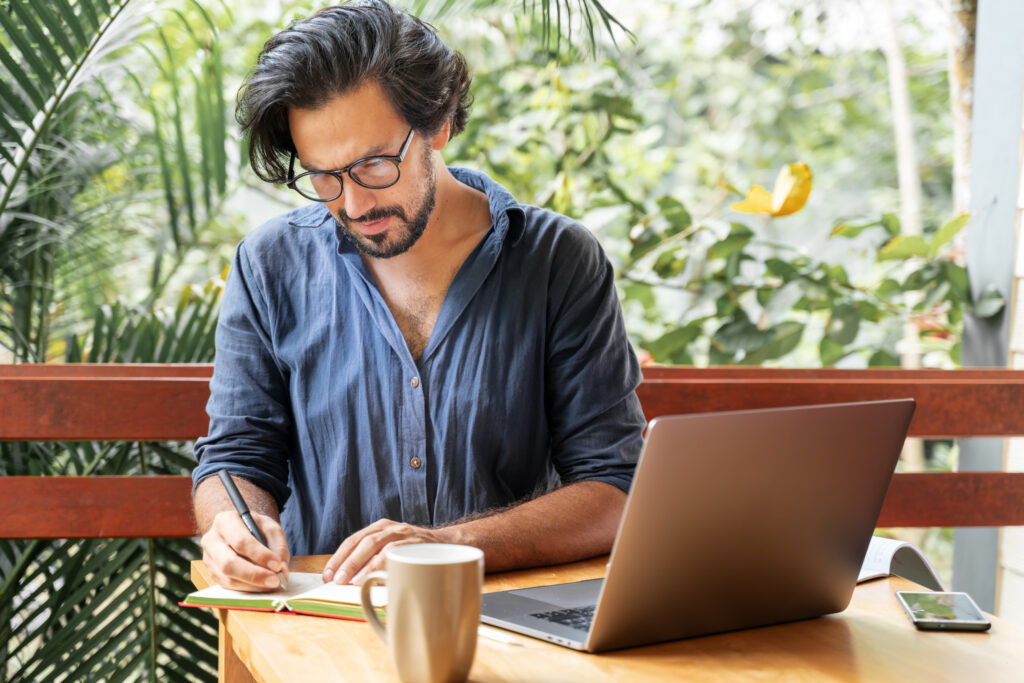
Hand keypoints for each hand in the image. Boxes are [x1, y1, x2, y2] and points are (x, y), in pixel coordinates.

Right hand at [200, 510, 290, 591]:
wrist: (240, 530)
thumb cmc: (255, 528)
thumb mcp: (270, 527)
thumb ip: (278, 546)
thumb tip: (281, 568)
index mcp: (225, 521)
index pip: (240, 541)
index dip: (259, 555)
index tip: (277, 565)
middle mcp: (212, 540)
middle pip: (228, 563)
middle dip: (254, 574)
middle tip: (275, 580)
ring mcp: (209, 558)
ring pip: (228, 577)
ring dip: (253, 584)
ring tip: (272, 584)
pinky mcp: (212, 573)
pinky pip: (228, 586)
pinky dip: (247, 588)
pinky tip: (261, 586)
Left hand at [323, 518, 443, 584]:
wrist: (450, 544)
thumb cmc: (416, 553)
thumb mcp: (393, 551)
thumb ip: (374, 561)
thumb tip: (350, 583)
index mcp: (380, 528)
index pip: (353, 540)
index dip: (338, 557)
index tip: (327, 575)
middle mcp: (390, 528)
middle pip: (362, 542)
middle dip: (346, 562)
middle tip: (335, 580)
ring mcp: (403, 534)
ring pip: (376, 545)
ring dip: (361, 564)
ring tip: (350, 581)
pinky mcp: (416, 542)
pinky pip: (396, 552)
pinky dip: (382, 564)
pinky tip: (373, 577)